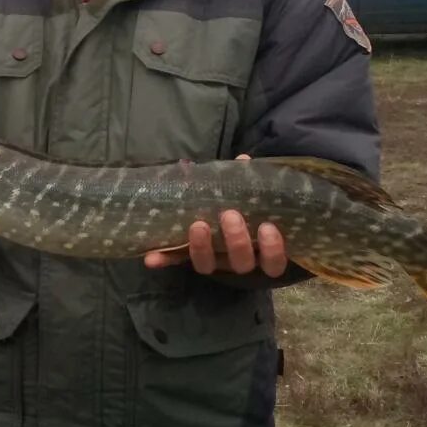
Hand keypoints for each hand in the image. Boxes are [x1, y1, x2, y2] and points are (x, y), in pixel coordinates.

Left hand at [144, 155, 288, 276]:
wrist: (217, 210)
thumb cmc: (243, 204)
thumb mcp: (248, 192)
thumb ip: (247, 180)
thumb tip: (243, 160)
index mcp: (260, 249)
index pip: (274, 262)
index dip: (273, 250)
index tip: (267, 227)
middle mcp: (236, 260)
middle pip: (241, 264)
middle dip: (236, 241)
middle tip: (229, 215)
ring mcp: (212, 260)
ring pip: (208, 266)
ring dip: (202, 249)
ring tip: (198, 225)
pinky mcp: (188, 257)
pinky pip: (176, 261)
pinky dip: (164, 259)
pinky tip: (151, 258)